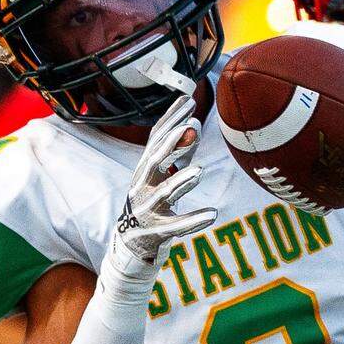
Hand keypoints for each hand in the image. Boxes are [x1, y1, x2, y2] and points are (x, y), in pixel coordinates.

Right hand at [108, 96, 216, 276]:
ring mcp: (148, 208)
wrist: (131, 241)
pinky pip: (176, 226)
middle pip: (154, 161)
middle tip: (189, 127)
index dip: (171, 120)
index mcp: (145, 168)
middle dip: (171, 144)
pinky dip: (193, 221)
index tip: (188, 102)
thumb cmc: (152, 200)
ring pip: (164, 193)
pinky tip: (212, 215)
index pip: (156, 139)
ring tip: (200, 171)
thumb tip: (194, 124)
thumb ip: (180, 151)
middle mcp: (143, 185)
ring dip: (181, 181)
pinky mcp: (157, 230)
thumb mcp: (165, 173)